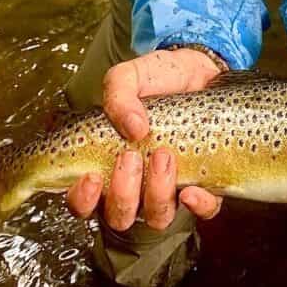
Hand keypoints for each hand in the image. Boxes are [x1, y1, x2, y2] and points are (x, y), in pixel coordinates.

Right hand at [65, 48, 223, 230]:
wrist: (201, 69)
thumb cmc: (159, 77)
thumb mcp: (129, 76)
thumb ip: (118, 95)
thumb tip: (133, 127)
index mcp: (108, 163)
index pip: (84, 201)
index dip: (83, 199)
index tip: (92, 176)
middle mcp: (136, 183)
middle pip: (119, 216)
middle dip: (122, 193)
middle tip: (131, 156)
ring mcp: (169, 187)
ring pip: (157, 217)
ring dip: (157, 193)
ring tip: (163, 155)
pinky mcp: (204, 183)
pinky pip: (203, 210)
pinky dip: (198, 205)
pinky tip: (192, 188)